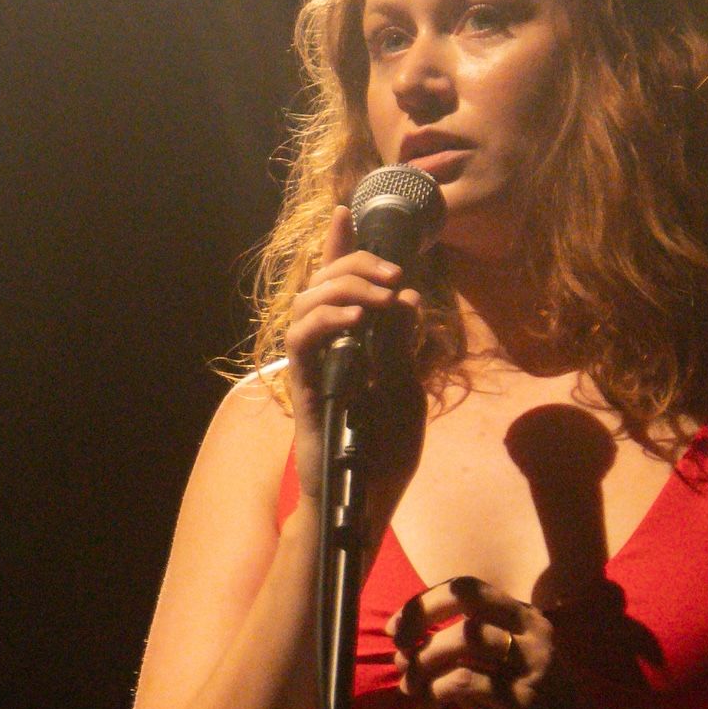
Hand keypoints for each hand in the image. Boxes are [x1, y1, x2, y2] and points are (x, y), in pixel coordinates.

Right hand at [285, 204, 422, 505]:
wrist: (370, 498)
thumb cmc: (387, 450)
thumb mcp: (407, 387)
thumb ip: (401, 343)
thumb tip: (403, 296)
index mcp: (353, 342)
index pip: (343, 284)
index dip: (341, 245)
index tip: (346, 210)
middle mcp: (327, 347)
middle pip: (323, 282)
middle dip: (356, 262)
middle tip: (393, 272)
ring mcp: (313, 365)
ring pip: (306, 303)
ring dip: (344, 287)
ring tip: (379, 295)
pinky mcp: (305, 387)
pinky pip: (300, 340)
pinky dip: (325, 320)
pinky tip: (353, 318)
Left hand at [388, 576, 634, 708]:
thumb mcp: (502, 678)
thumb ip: (468, 661)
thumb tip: (410, 652)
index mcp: (526, 619)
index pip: (468, 587)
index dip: (425, 601)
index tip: (396, 627)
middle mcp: (532, 631)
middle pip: (464, 599)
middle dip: (419, 617)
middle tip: (398, 652)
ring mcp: (532, 662)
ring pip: (462, 639)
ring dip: (423, 664)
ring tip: (410, 690)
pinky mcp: (526, 698)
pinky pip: (465, 682)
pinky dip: (435, 694)